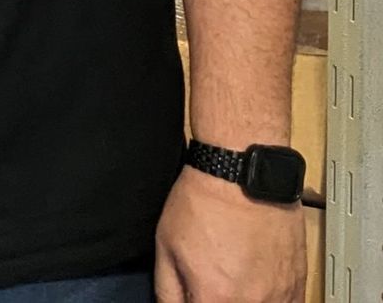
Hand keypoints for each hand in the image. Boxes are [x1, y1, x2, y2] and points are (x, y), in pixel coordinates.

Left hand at [156, 167, 306, 302]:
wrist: (241, 174)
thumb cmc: (204, 203)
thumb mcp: (166, 247)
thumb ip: (168, 291)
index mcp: (216, 298)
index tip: (192, 297)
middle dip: (216, 301)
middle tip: (211, 287)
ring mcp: (280, 296)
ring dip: (241, 300)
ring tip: (231, 282)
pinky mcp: (298, 285)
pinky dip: (267, 302)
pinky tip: (254, 289)